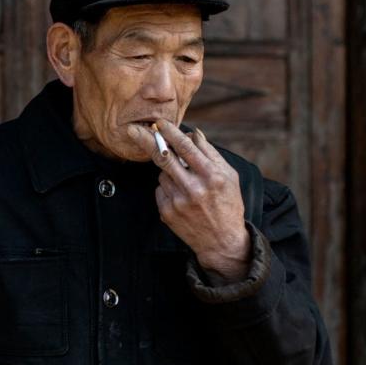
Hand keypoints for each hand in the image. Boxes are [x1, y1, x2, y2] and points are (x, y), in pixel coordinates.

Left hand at [147, 122, 250, 281]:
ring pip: (162, 173)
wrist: (222, 241)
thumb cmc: (228, 205)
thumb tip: (193, 133)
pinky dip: (167, 187)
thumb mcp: (229, 177)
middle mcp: (193, 188)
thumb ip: (211, 154)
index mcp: (211, 176)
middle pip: (164, 157)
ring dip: (169, 170)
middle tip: (136, 130)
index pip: (186, 147)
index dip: (170, 132)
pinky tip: (182, 197)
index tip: (160, 123)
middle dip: (148, 140)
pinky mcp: (167, 213)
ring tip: (185, 182)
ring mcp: (178, 202)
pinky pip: (160, 189)